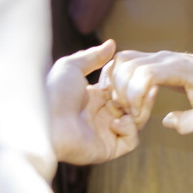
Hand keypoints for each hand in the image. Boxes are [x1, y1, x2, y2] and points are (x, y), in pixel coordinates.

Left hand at [47, 41, 140, 164]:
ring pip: (137, 122)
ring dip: (140, 110)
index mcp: (94, 98)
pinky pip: (130, 141)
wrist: (44, 122)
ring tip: (135, 101)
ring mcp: (106, 133)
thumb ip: (92, 56)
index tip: (140, 73)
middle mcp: (102, 116)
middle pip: (134, 105)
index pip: (124, 90)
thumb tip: (111, 43)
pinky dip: (130, 130)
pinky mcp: (107, 149)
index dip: (134, 82)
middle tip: (148, 86)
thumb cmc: (52, 93)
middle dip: (142, 95)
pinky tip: (116, 121)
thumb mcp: (71, 67)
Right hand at [107, 49, 192, 134]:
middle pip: (128, 66)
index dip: (136, 95)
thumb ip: (189, 123)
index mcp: (178, 69)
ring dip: (115, 84)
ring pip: (121, 60)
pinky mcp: (149, 57)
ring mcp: (154, 55)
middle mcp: (163, 57)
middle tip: (130, 113)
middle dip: (122, 93)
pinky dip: (115, 76)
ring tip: (125, 105)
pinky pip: (123, 61)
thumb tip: (165, 121)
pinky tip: (122, 96)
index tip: (139, 114)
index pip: (146, 73)